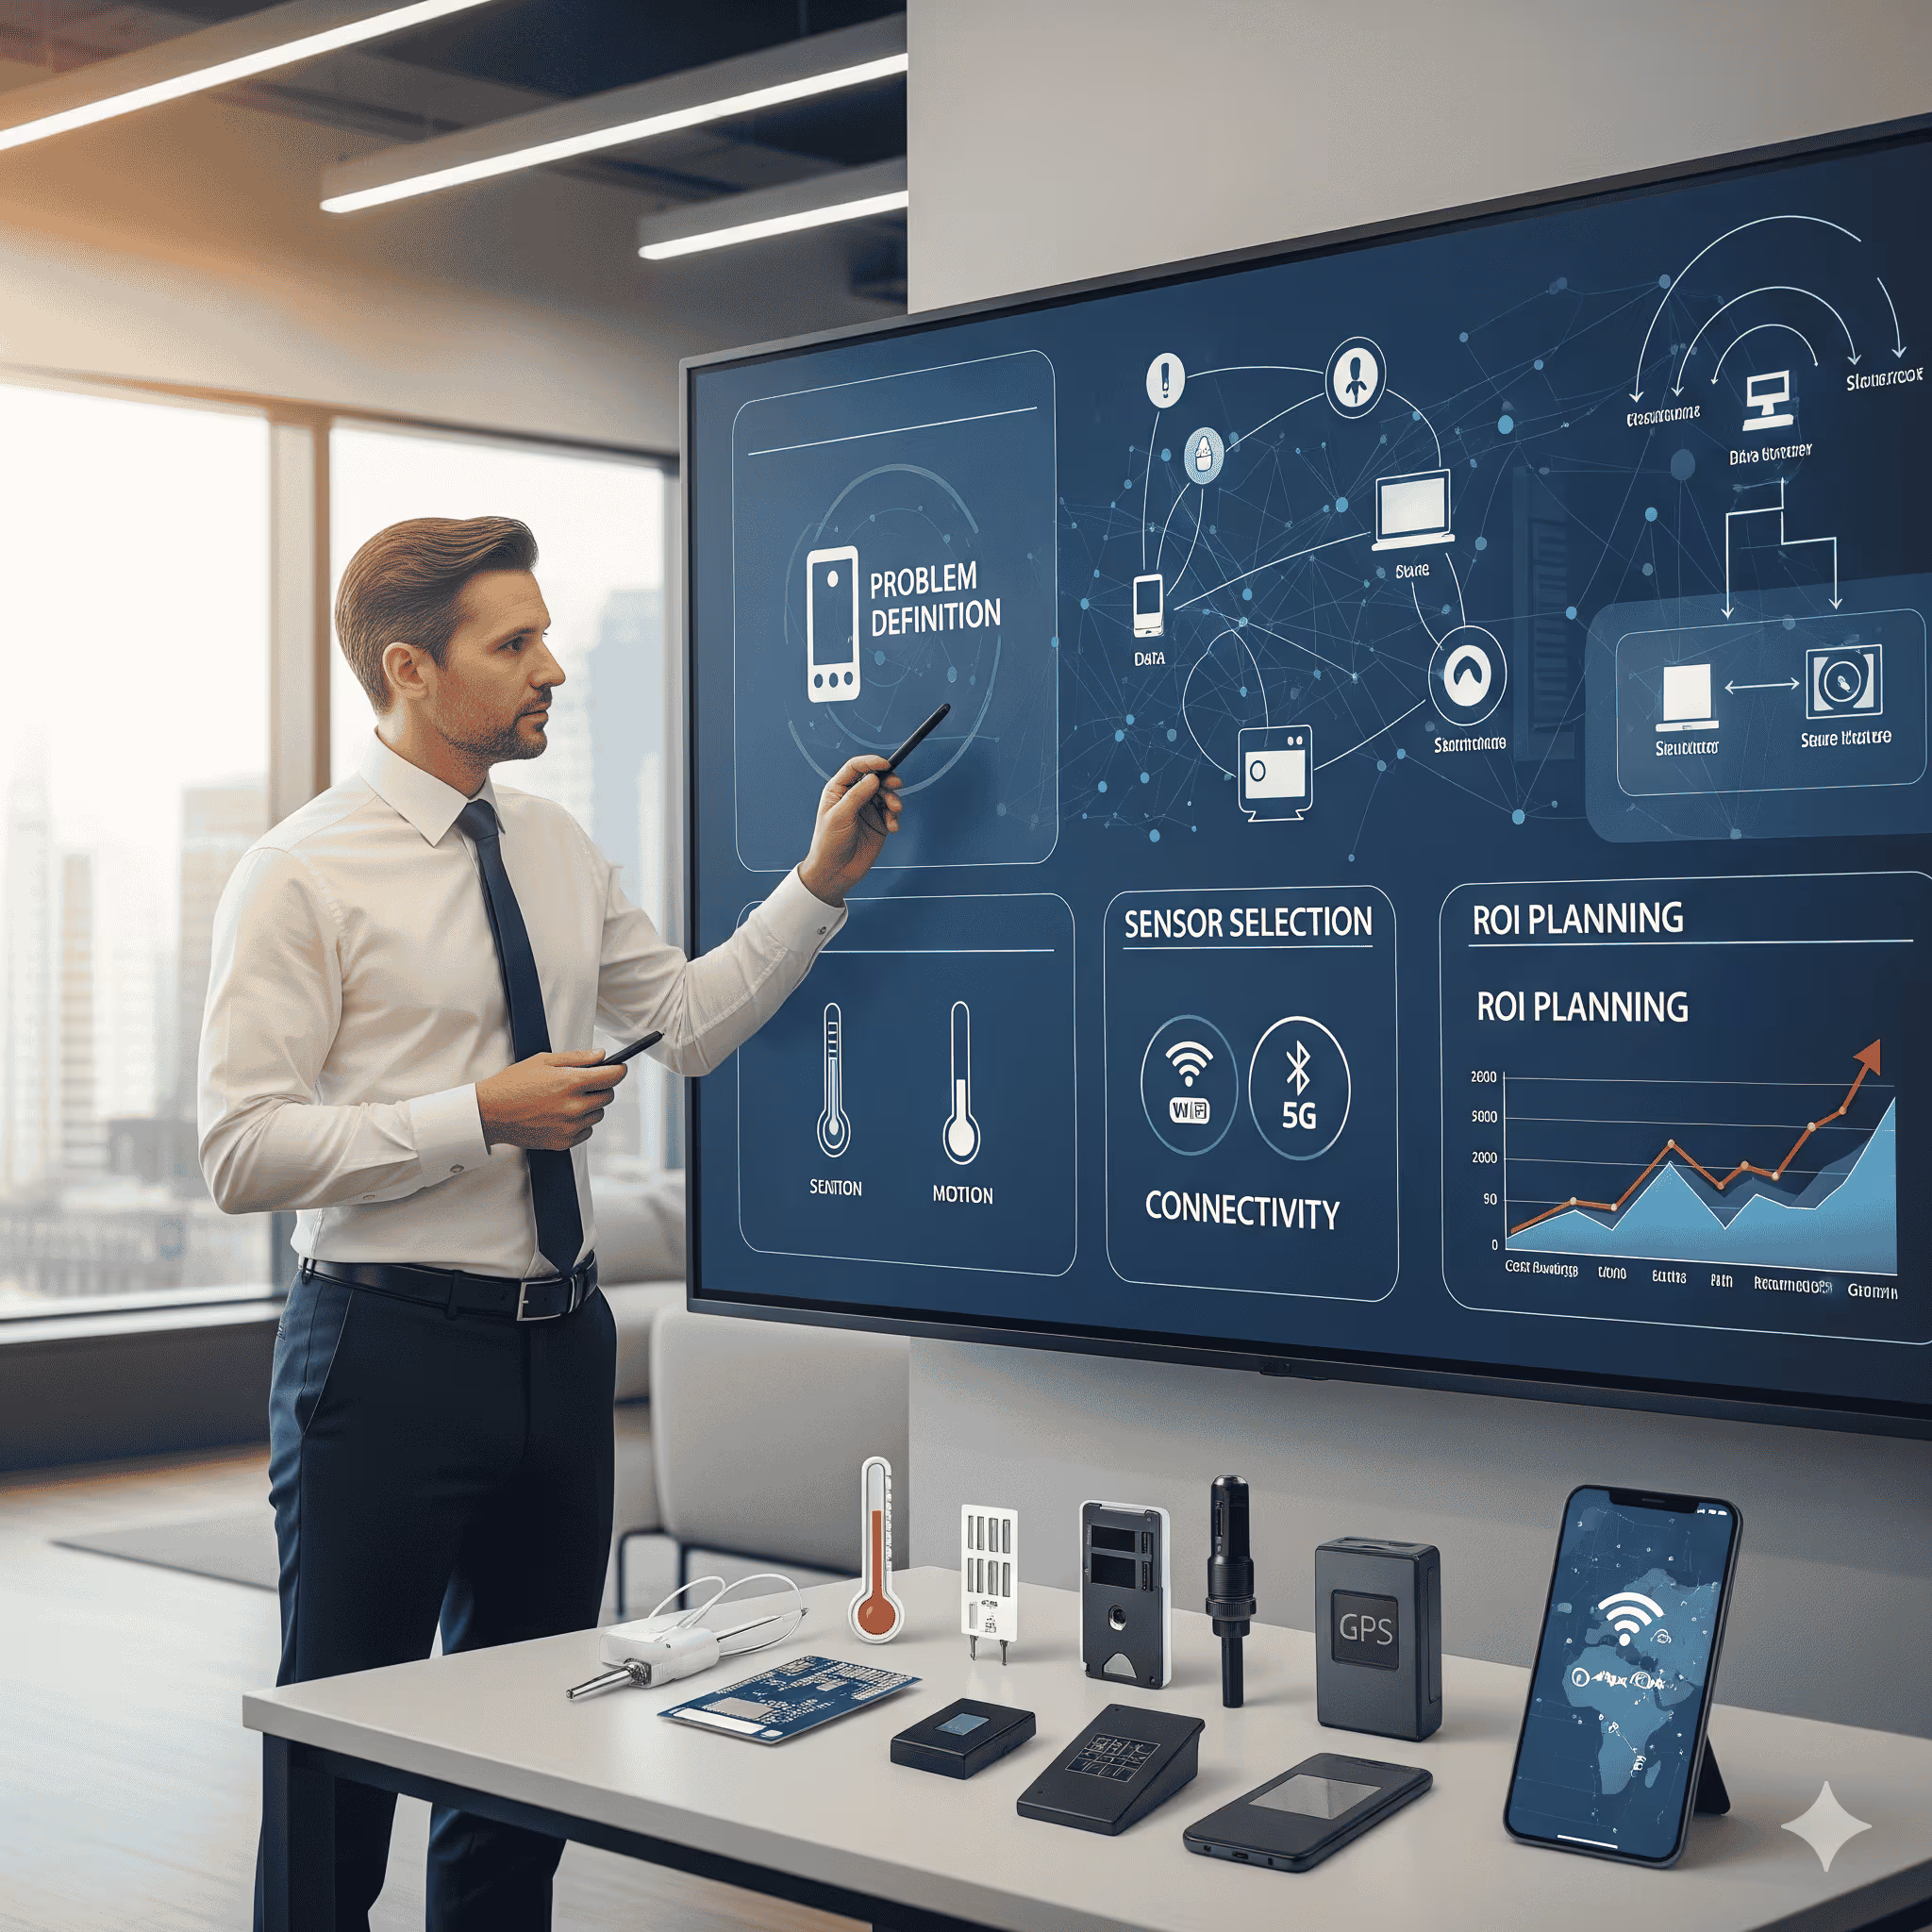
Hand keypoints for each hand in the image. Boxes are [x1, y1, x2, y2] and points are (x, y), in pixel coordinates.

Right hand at [476, 1050, 626, 1150]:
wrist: (490, 1113)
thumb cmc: (512, 1084)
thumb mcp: (544, 1061)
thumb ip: (577, 1058)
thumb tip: (601, 1056)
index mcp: (571, 1083)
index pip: (612, 1077)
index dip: (618, 1070)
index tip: (618, 1068)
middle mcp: (574, 1107)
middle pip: (608, 1096)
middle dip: (601, 1086)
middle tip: (583, 1082)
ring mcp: (569, 1127)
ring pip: (598, 1114)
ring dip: (590, 1105)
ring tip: (567, 1099)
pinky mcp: (563, 1142)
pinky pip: (586, 1131)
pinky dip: (580, 1123)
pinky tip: (561, 1114)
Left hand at [796, 754, 903, 905]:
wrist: (835, 871)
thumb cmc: (829, 843)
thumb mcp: (840, 816)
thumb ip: (857, 795)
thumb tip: (874, 777)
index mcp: (839, 790)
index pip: (856, 768)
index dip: (871, 762)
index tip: (885, 765)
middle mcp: (854, 796)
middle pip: (875, 778)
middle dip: (888, 780)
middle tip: (896, 784)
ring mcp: (868, 809)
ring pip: (886, 794)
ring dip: (894, 799)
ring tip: (894, 810)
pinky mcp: (879, 823)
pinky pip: (892, 813)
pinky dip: (895, 817)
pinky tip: (892, 827)